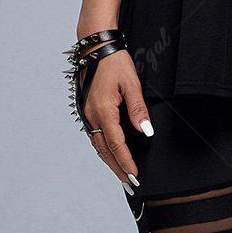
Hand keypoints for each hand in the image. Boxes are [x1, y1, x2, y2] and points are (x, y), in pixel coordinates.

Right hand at [80, 49, 153, 193]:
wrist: (95, 48)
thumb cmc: (114, 62)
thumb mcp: (132, 83)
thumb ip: (138, 109)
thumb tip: (145, 131)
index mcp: (103, 110)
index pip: (116, 144)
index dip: (126, 162)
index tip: (134, 175)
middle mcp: (92, 116)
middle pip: (104, 150)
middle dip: (117, 168)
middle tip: (130, 184)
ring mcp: (87, 114)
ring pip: (98, 145)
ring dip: (109, 161)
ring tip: (121, 175)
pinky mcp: (86, 111)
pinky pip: (94, 136)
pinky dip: (103, 149)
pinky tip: (110, 154)